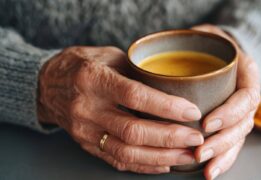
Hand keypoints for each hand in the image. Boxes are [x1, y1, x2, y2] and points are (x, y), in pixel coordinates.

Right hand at [37, 46, 203, 173]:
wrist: (46, 85)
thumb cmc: (82, 65)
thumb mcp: (109, 56)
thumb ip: (138, 71)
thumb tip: (174, 86)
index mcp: (94, 80)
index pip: (136, 96)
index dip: (167, 107)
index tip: (193, 112)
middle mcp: (88, 109)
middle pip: (134, 131)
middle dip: (171, 138)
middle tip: (197, 138)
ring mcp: (86, 131)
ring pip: (128, 152)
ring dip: (163, 157)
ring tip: (188, 156)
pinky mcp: (87, 145)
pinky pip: (117, 161)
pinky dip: (144, 165)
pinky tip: (165, 164)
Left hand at [192, 25, 260, 179]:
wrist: (220, 51)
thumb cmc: (211, 43)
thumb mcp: (207, 34)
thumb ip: (196, 41)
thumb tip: (166, 54)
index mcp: (248, 74)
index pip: (246, 97)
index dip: (229, 113)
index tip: (207, 123)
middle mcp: (248, 95)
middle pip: (244, 124)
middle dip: (223, 141)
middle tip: (200, 151)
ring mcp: (241, 112)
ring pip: (239, 138)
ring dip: (222, 155)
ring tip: (204, 166)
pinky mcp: (231, 124)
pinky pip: (232, 144)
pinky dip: (222, 159)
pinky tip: (210, 171)